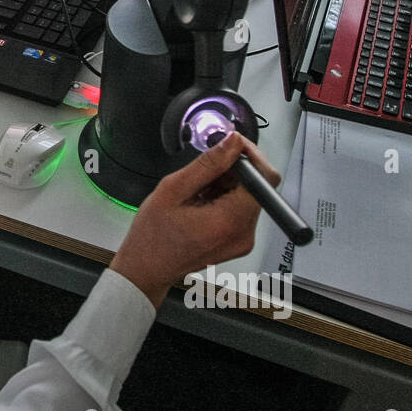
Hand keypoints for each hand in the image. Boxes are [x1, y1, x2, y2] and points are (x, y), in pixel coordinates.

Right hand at [109, 132, 277, 309]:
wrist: (147, 269)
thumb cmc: (152, 235)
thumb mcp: (173, 190)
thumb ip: (208, 164)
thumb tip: (233, 141)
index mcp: (230, 220)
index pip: (264, 177)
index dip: (250, 155)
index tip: (229, 146)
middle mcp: (244, 233)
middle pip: (257, 186)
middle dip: (234, 171)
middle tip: (203, 172)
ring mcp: (244, 240)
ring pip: (249, 196)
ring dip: (228, 185)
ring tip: (197, 193)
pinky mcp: (240, 242)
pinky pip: (241, 210)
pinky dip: (225, 199)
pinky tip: (202, 203)